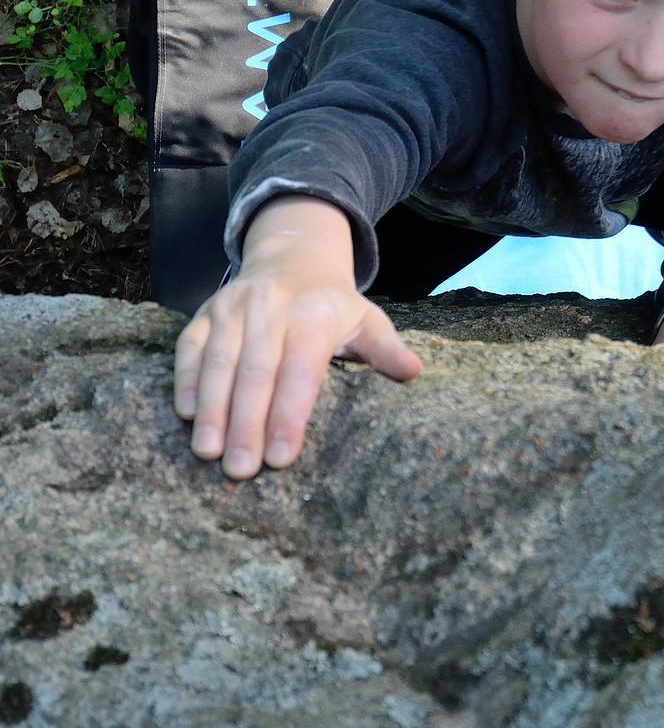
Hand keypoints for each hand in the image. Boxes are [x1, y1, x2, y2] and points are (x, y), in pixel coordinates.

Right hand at [174, 196, 420, 477]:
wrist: (291, 257)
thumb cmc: (332, 305)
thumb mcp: (366, 319)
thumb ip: (385, 348)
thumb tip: (413, 371)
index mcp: (314, 315)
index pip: (301, 371)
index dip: (290, 415)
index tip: (282, 458)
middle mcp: (271, 308)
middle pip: (256, 372)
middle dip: (247, 424)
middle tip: (241, 470)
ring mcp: (233, 308)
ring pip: (219, 361)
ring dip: (212, 408)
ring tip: (209, 451)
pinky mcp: (205, 312)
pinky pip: (190, 347)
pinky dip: (185, 379)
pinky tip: (186, 415)